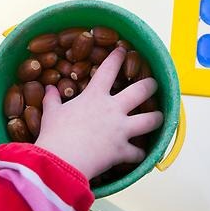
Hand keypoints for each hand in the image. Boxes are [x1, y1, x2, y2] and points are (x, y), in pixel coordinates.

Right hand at [34, 47, 163, 179]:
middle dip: (150, 85)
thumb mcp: (51, 113)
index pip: (109, 69)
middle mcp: (113, 109)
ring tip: (160, 117)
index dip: (117, 57)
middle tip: (154, 84)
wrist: (61, 161)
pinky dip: (140, 154)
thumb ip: (52, 100)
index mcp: (95, 96)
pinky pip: (138, 153)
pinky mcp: (123, 150)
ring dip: (157, 118)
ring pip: (150, 120)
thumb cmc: (54, 134)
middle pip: (141, 91)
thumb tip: (49, 89)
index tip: (123, 49)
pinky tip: (142, 154)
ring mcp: (121, 129)